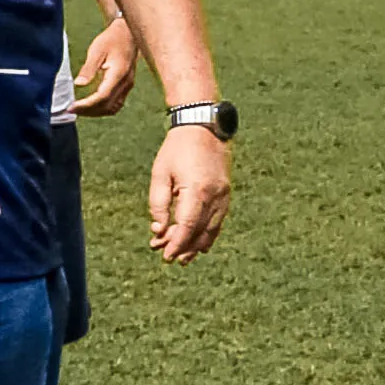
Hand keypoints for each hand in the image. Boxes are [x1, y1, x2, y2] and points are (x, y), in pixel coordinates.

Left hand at [70, 17, 135, 116]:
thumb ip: (88, 68)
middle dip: (88, 111)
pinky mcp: (126, 86)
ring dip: (96, 112)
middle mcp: (125, 83)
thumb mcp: (97, 50)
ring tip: (80, 109)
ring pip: (112, 108)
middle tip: (71, 109)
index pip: (102, 97)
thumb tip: (78, 84)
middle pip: (107, 106)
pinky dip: (103, 108)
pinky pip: (116, 104)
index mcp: (118, 74)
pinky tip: (92, 105)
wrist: (127, 33)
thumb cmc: (111, 39)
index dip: (86, 105)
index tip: (71, 107)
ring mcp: (127, 86)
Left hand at [148, 125, 230, 264]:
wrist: (203, 126)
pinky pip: (219, 220)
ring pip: (212, 229)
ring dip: (197, 245)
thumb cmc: (177, 149)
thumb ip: (158, 204)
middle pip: (200, 232)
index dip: (176, 244)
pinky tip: (201, 244)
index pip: (186, 227)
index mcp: (197, 190)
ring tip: (184, 257)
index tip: (166, 257)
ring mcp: (224, 195)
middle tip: (168, 257)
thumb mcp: (160, 175)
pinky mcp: (226, 192)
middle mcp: (215, 195)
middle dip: (184, 247)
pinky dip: (209, 234)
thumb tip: (159, 230)